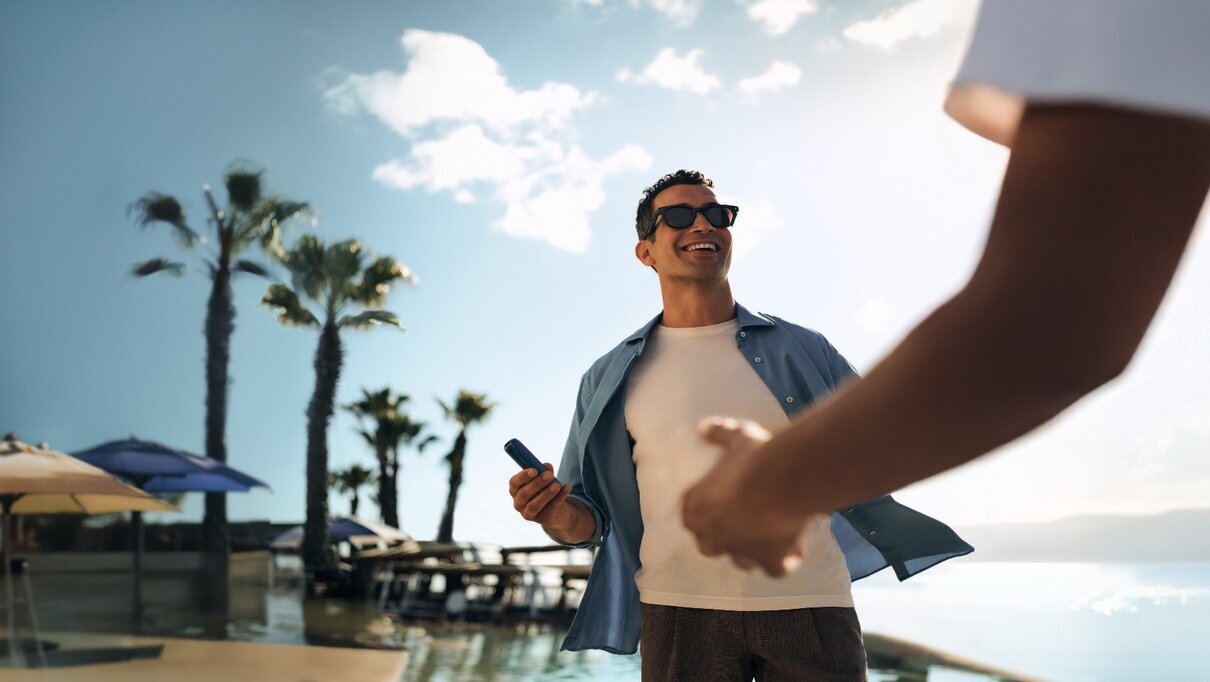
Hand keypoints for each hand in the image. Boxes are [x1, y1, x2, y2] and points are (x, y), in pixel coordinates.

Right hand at [509, 463, 574, 530]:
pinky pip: (550, 509)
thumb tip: (546, 466)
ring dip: (546, 494)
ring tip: (557, 485)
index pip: (514, 483)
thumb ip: (545, 471)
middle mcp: (518, 503)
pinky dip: (560, 498)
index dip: (523, 476)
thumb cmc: (546, 489)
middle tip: (549, 475)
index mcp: (516, 490)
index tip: (534, 470)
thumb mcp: (545, 479)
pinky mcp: (542, 520)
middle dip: (537, 484)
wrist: (558, 509)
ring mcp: (529, 514)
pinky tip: (567, 487)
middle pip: (524, 494)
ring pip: (535, 505)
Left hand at [681, 417, 808, 576]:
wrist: (782, 479)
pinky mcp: (768, 561)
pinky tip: (796, 549)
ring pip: (741, 560)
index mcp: (694, 506)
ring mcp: (738, 551)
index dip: (712, 510)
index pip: (692, 516)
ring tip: (774, 533)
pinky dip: (784, 561)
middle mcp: (710, 535)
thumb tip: (704, 427)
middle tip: (750, 519)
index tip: (729, 501)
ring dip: (754, 550)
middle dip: (728, 535)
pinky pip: (775, 568)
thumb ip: (720, 434)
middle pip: (712, 543)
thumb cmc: (755, 457)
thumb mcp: (737, 438)